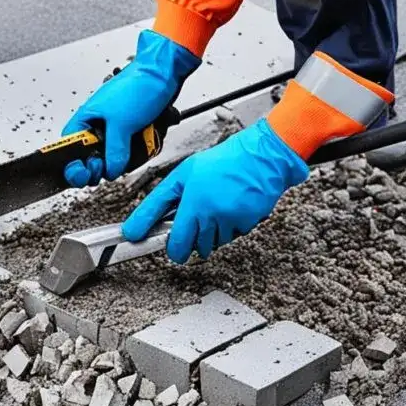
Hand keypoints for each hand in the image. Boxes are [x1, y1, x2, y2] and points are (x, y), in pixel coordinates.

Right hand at [62, 30, 198, 186]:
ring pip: (112, 156)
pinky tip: (141, 144)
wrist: (163, 74)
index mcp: (85, 120)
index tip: (86, 173)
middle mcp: (97, 125)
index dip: (76, 165)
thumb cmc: (138, 86)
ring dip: (122, 158)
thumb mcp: (122, 124)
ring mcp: (113, 128)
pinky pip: (128, 149)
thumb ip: (114, 152)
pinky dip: (134, 151)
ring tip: (130, 149)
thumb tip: (110, 171)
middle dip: (102, 165)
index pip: (69, 151)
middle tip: (109, 165)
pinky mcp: (129, 129)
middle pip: (91, 158)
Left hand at [121, 119, 309, 262]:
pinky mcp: (245, 225)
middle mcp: (209, 213)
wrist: (262, 158)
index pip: (174, 238)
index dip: (163, 245)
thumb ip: (166, 198)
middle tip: (187, 227)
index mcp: (193, 200)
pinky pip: (230, 237)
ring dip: (208, 234)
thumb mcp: (186, 173)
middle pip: (189, 248)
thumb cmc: (224, 162)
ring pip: (210, 244)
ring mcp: (228, 221)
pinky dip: (227, 229)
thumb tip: (149, 221)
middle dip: (185, 242)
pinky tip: (229, 209)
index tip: (143, 242)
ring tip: (213, 209)